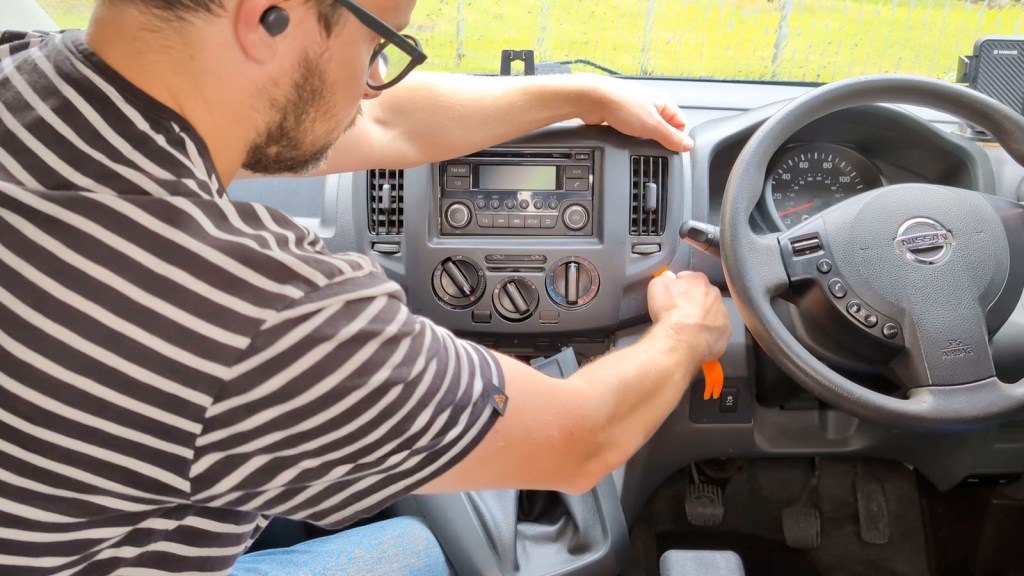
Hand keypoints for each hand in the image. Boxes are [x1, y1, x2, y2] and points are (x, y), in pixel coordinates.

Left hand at [573, 74, 692, 151]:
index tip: (670, 148)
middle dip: (659, 139)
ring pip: (646, 129)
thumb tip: (688, 145)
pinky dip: (630, 136)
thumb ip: (671, 137)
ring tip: (636, 141)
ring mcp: (635, 110)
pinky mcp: (621, 116)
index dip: (677, 137)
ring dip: (643, 138)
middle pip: (664, 127)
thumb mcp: (652, 125)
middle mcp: (650, 104)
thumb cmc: (621, 104)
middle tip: (652, 146)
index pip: (681, 123)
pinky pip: (632, 130)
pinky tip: (625, 138)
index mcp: (663, 102)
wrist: (592, 99)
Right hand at [647, 270, 730, 362]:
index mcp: (698, 280)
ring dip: (703, 317)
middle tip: (680, 312)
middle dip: (694, 301)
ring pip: (712, 312)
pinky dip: (709, 333)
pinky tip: (697, 337)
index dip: (680, 287)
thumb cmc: (670, 313)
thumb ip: (664, 278)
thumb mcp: (657, 287)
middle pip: (703, 294)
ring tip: (688, 327)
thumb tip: (667, 277)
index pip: (689, 278)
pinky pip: (717, 329)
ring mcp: (722, 312)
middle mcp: (714, 294)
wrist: (682, 339)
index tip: (673, 296)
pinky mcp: (725, 330)